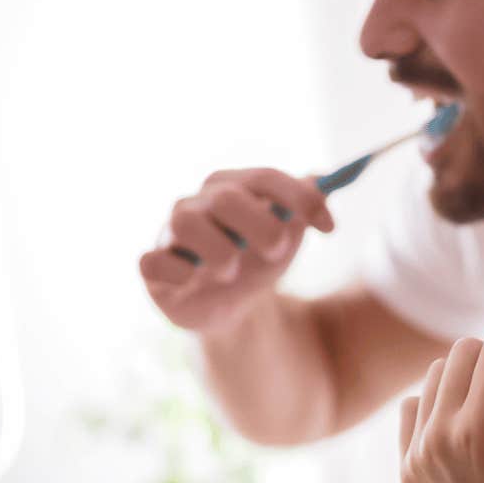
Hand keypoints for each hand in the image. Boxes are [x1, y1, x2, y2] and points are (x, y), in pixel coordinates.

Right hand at [138, 168, 333, 333]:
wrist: (230, 304)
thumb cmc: (258, 258)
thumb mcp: (288, 231)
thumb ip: (306, 204)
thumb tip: (323, 178)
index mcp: (233, 187)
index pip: (264, 178)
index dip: (300, 199)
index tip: (329, 228)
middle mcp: (199, 202)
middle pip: (227, 198)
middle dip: (261, 227)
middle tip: (278, 252)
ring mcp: (172, 233)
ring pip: (185, 223)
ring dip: (219, 252)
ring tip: (231, 271)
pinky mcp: (154, 267)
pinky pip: (154, 262)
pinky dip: (178, 272)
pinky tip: (193, 281)